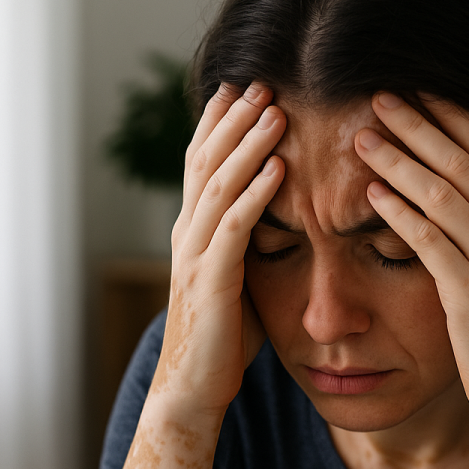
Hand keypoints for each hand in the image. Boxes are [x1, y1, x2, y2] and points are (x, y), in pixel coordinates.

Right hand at [151, 82, 285, 420]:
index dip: (219, 124)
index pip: (202, 164)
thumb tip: (281, 220)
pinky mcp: (213, 280)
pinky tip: (278, 168)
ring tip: (274, 111)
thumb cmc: (223, 335)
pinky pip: (236, 227)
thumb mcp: (236, 278)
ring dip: (247, 145)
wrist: (194, 385)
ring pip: (219, 185)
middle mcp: (188, 233)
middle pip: (206, 162)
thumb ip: (249, 244)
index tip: (244, 90)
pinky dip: (257, 194)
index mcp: (193, 230)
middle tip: (261, 83)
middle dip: (233, 120)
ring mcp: (195, 255)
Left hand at [356, 92, 468, 421]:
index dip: (453, 117)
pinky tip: (371, 193)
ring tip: (363, 139)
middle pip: (461, 163)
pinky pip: (427, 240)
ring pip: (440, 195)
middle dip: (418, 125)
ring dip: (398, 162)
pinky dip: (398, 213)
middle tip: (380, 98)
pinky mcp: (467, 292)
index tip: (419, 92)